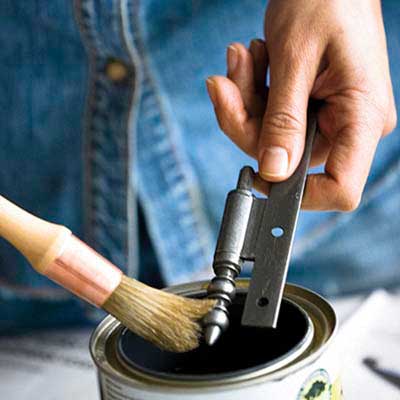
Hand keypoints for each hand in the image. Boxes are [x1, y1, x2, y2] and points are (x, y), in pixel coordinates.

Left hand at [206, 0, 396, 210]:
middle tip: (226, 81)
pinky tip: (252, 58)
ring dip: (245, 100)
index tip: (257, 169)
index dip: (299, 193)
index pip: (340, 187)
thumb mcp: (295, 59)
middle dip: (247, 121)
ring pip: (271, 138)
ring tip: (242, 56)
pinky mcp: (310, 108)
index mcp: (361, 117)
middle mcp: (349, 126)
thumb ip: (283, 120)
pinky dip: (252, 92)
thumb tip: (273, 173)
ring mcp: (329, 118)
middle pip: (287, 160)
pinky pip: (271, 118)